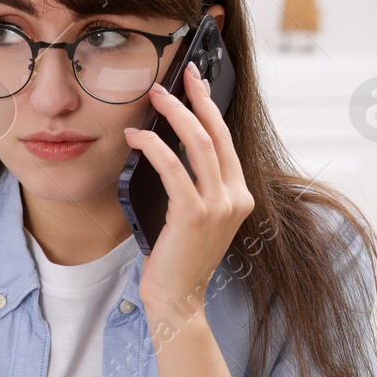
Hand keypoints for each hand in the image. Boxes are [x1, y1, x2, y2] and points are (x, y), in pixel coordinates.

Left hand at [123, 60, 254, 325]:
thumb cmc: (177, 260)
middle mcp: (236, 197)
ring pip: (198, 144)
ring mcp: (219, 206)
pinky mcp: (194, 213)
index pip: (226, 141)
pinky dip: (153, 146)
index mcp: (239, 196)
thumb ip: (192, 187)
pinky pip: (173, 168)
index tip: (196, 84)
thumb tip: (169, 147)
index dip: (210, 108)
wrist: (178, 301)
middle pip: (217, 134)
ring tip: (153, 97)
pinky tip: (136, 136)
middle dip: (196, 99)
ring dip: (173, 114)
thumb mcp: (192, 217)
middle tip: (180, 75)